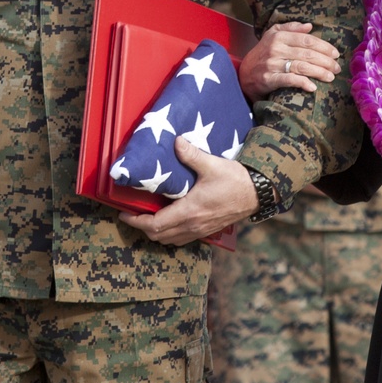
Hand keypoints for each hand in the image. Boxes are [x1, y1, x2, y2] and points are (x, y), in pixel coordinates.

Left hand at [119, 137, 258, 245]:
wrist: (257, 193)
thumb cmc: (235, 180)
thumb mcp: (211, 165)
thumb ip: (191, 155)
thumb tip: (176, 141)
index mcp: (189, 211)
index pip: (155, 225)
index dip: (136, 221)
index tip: (124, 214)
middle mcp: (192, 225)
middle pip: (159, 236)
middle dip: (142, 228)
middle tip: (132, 214)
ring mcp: (200, 230)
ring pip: (170, 240)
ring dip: (156, 232)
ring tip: (148, 217)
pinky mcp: (207, 230)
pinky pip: (182, 239)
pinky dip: (170, 234)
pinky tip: (170, 220)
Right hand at [238, 21, 339, 100]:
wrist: (244, 73)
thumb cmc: (263, 53)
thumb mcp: (273, 35)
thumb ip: (291, 28)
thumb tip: (309, 26)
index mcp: (279, 36)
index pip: (306, 40)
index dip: (323, 46)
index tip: (335, 53)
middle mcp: (276, 49)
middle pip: (307, 54)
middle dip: (325, 61)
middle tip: (337, 68)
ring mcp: (272, 64)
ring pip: (301, 67)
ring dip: (319, 72)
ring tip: (331, 77)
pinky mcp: (269, 79)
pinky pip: (289, 80)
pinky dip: (302, 83)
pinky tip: (313, 87)